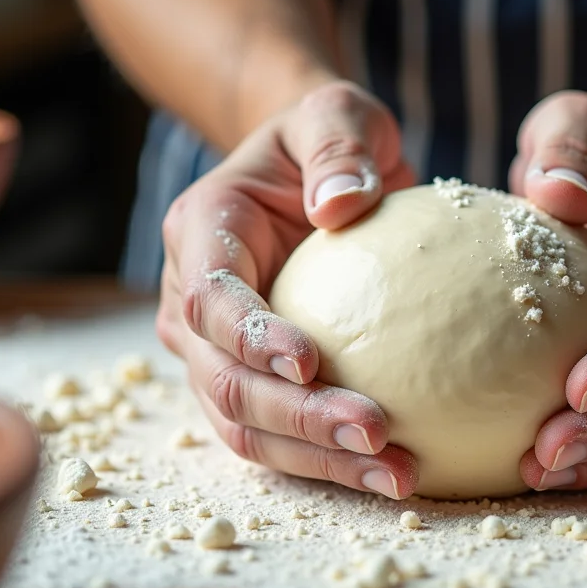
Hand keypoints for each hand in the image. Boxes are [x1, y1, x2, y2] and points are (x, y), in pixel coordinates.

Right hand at [156, 81, 418, 498]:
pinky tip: (393, 474)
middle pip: (225, 381)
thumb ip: (338, 144)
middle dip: (298, 418)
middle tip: (378, 434)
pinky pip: (280, 441)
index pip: (209, 298)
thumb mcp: (337, 112)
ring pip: (246, 428)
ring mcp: (213, 354)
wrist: (313, 176)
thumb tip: (342, 205)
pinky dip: (329, 464)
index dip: (251, 336)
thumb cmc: (327, 140)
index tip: (312, 363)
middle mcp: (189, 302)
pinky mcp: (252, 386)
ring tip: (398, 475)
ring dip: (317, 460)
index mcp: (200, 233)